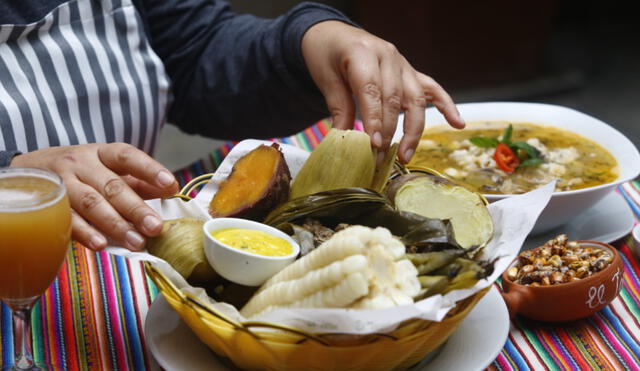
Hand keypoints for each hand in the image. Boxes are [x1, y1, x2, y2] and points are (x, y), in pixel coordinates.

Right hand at [10, 143, 178, 250]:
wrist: (27, 171)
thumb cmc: (81, 172)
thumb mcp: (108, 169)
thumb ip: (138, 181)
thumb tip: (171, 190)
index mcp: (102, 153)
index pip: (127, 156)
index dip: (149, 169)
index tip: (170, 184)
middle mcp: (82, 164)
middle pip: (112, 186)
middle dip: (136, 208)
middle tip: (156, 227)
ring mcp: (63, 183)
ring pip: (91, 204)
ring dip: (115, 225)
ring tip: (136, 242)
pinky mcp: (49, 205)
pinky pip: (68, 219)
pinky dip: (85, 233)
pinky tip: (102, 245)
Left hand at [302, 21, 464, 162]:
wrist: (334, 34)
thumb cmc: (326, 55)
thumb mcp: (325, 79)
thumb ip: (339, 108)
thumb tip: (345, 140)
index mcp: (363, 53)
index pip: (373, 91)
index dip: (375, 120)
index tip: (374, 145)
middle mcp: (388, 56)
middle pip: (395, 98)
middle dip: (390, 132)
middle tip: (381, 158)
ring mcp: (402, 63)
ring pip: (415, 99)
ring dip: (413, 130)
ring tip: (406, 155)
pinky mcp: (410, 71)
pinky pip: (432, 89)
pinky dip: (446, 106)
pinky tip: (457, 124)